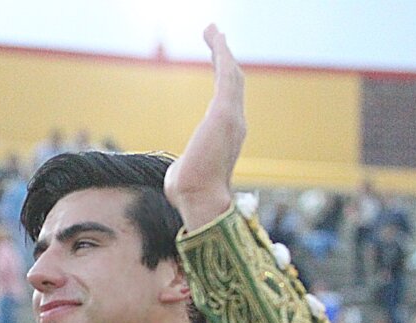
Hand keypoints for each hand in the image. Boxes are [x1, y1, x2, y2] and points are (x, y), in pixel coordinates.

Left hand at [164, 25, 245, 229]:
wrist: (198, 200)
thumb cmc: (189, 193)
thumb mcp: (185, 172)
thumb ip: (186, 165)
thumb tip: (180, 176)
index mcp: (226, 135)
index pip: (227, 98)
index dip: (223, 77)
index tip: (218, 60)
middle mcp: (235, 123)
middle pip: (232, 81)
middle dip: (224, 56)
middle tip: (216, 35)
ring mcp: (232, 117)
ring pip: (231, 74)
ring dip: (222, 50)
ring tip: (213, 30)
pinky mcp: (224, 113)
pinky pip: (226, 75)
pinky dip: (221, 54)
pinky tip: (216, 38)